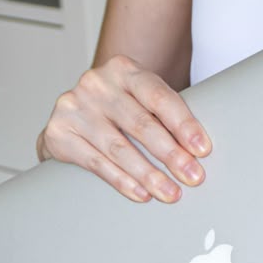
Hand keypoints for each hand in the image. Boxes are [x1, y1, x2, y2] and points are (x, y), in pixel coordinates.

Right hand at [35, 54, 210, 202]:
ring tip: (170, 193)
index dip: (183, 124)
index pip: (158, 96)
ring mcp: (74, 107)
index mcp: (123, 69)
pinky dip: (122, 181)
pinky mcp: (59, 133)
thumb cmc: (117, 110)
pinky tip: (141, 193)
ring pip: (119, 148)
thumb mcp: (139, 101)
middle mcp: (96, 83)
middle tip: (193, 176)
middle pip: (140, 124)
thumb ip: (162, 115)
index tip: (202, 148)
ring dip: (149, 175)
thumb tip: (199, 150)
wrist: (72, 115)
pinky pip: (97, 163)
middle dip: (171, 154)